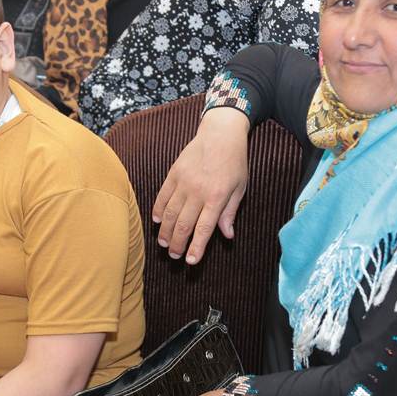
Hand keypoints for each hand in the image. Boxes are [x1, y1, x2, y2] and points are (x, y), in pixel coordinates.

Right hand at [152, 106, 250, 264]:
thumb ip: (230, 212)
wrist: (220, 133)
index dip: (196, 248)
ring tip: (163, 243)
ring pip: (169, 213)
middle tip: (173, 256)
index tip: (190, 261)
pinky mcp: (173, 173)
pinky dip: (157, 210)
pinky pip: (162, 196)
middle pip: (182, 224)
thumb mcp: (240, 188)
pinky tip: (156, 221)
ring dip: (164, 230)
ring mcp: (183, 181)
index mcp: (217, 197)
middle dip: (177, 243)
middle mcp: (198, 191)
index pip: (203, 229)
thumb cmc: (234, 162)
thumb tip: (227, 236)